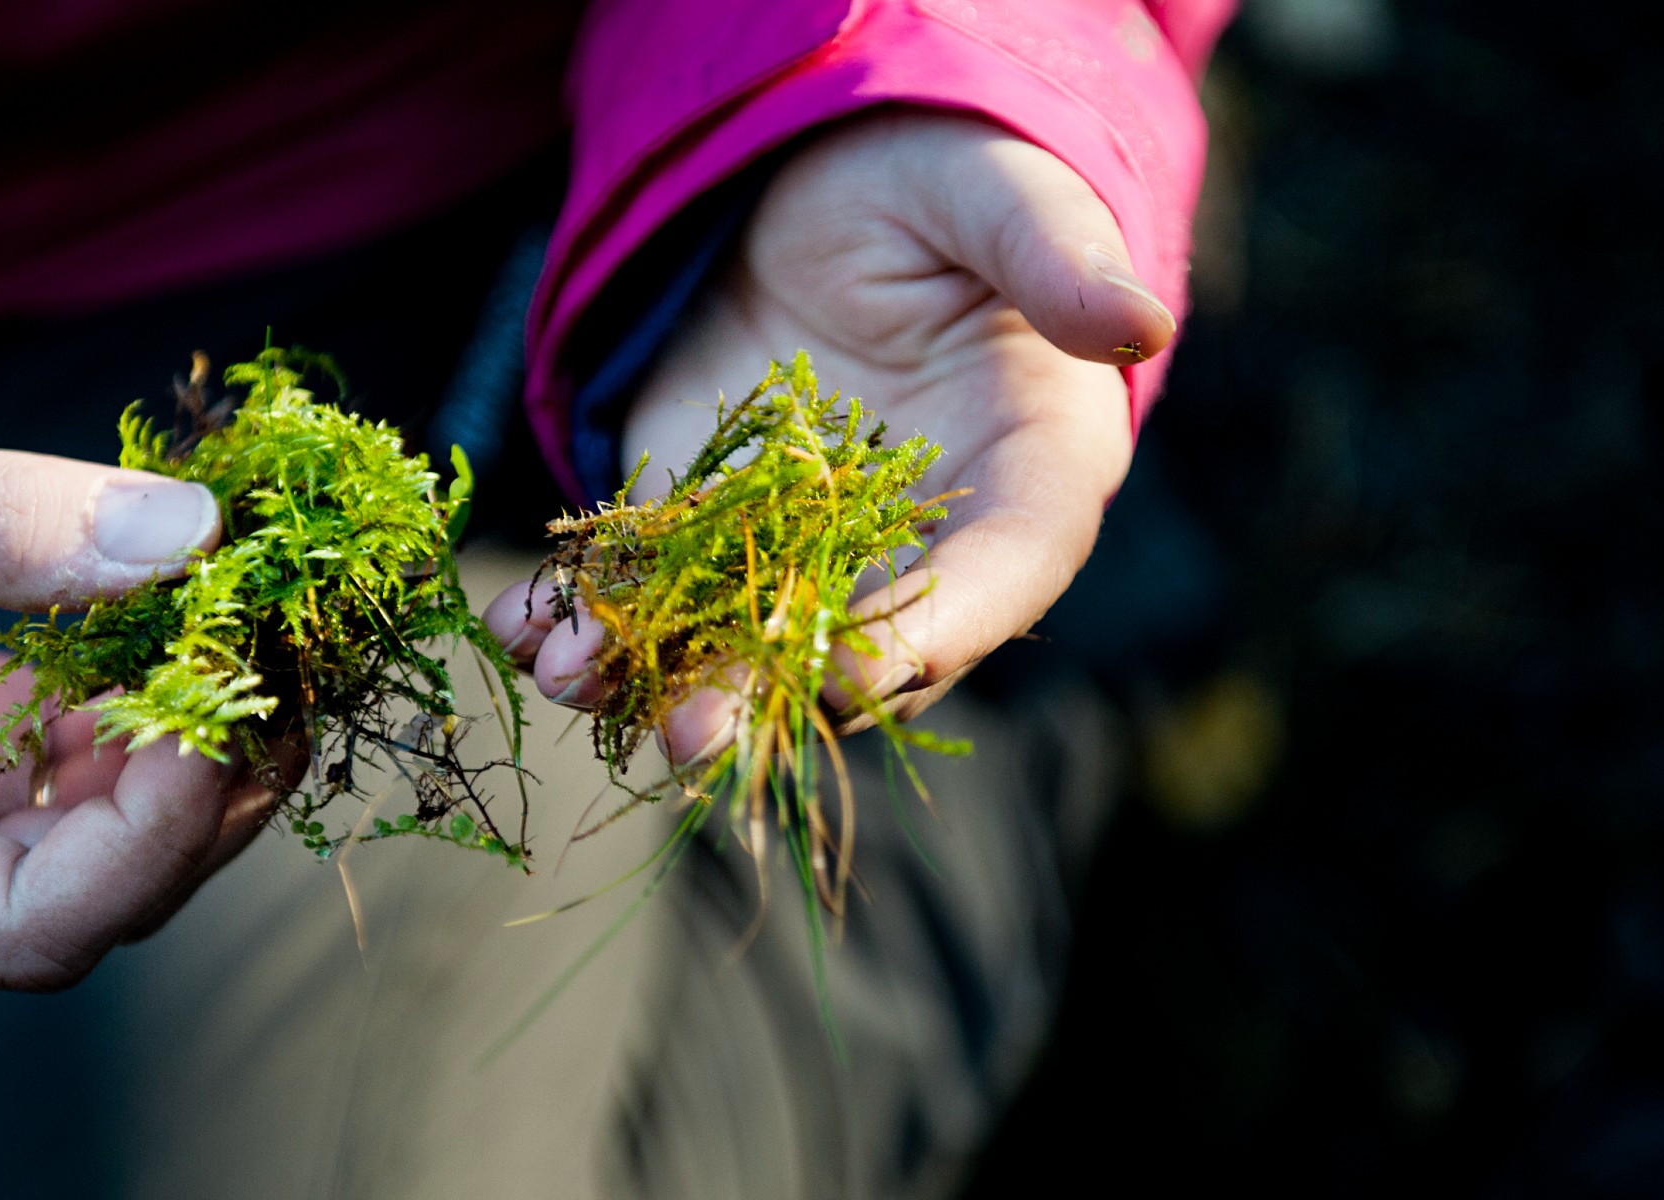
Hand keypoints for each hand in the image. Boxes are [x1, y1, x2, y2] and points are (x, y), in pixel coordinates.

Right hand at [0, 336, 276, 988]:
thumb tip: (187, 537)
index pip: (12, 930)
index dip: (143, 849)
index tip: (216, 725)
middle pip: (81, 900)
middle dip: (195, 800)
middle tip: (275, 675)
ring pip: (105, 840)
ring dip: (198, 752)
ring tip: (260, 644)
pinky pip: (89, 762)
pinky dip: (161, 704)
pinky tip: (208, 632)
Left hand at [486, 110, 1172, 760]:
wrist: (829, 175)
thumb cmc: (947, 184)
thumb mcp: (1002, 198)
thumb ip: (1057, 262)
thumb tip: (1138, 320)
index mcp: (1030, 480)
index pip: (999, 576)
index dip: (933, 631)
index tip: (856, 671)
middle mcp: (920, 544)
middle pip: (858, 651)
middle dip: (769, 697)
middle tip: (693, 734)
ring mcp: (803, 546)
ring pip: (741, 640)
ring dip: (655, 673)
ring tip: (572, 677)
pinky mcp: (704, 520)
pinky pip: (651, 586)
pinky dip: (588, 616)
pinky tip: (525, 627)